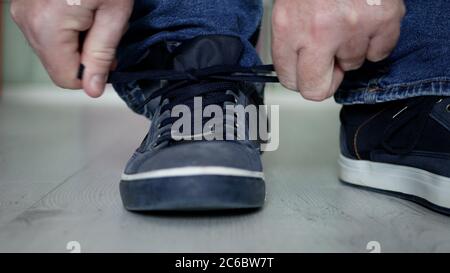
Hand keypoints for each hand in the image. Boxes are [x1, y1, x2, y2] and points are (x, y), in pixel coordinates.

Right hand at [10, 0, 132, 96]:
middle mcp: (27, 20)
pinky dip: (67, 32)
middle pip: (57, 65)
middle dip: (85, 58)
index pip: (66, 78)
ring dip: (77, 44)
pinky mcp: (25, 5)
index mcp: (48, 26)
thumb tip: (92, 89)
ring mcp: (22, 11)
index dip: (91, 75)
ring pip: (52, 51)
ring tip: (94, 19)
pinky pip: (47, 34)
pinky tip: (82, 14)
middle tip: (105, 36)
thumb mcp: (114, 14)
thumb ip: (101, 55)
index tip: (108, 60)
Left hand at [272, 0, 404, 100]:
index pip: (290, 80)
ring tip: (347, 21)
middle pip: (318, 89)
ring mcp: (353, 27)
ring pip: (353, 65)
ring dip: (350, 49)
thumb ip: (288, 40)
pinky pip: (379, 53)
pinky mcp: (383, 19)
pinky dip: (374, 41)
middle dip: (323, 79)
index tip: (306, 74)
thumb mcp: (286, 7)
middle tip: (328, 64)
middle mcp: (318, 31)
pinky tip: (365, 21)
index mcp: (288, 27)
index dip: (300, 79)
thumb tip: (294, 70)